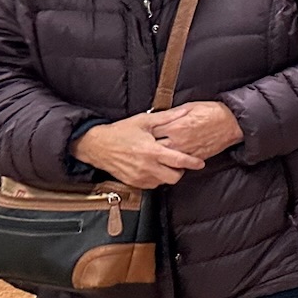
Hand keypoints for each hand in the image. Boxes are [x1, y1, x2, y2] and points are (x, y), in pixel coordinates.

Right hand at [73, 115, 205, 188]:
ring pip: (163, 182)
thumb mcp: (144, 121)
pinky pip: (151, 185)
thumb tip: (185, 112)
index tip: (200, 163)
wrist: (97, 145)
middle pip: (174, 177)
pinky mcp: (132, 182)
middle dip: (181, 171)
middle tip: (179, 162)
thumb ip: (167, 118)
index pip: (179, 161)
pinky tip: (154, 168)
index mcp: (151, 151)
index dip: (192, 163)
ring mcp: (139, 176)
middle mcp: (146, 166)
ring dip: (168, 175)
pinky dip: (156, 178)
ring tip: (165, 163)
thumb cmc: (121, 131)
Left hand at [149, 101, 243, 160]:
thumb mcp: (190, 106)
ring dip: (157, 158)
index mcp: (175, 126)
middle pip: (155, 149)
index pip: (152, 132)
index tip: (140, 133)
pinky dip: (172, 163)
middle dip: (147, 148)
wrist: (232, 123)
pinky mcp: (194, 158)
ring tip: (150, 158)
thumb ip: (173, 114)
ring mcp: (186, 151)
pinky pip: (179, 164)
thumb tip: (160, 116)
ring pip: (165, 160)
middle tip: (140, 148)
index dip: (144, 133)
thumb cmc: (213, 112)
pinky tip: (167, 162)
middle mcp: (178, 141)